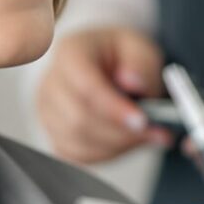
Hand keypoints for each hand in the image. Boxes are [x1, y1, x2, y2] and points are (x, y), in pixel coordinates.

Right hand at [35, 27, 173, 163]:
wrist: (114, 67)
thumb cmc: (124, 57)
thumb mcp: (141, 49)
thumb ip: (141, 63)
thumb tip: (133, 81)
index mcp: (71, 52)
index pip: (84, 85)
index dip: (113, 107)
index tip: (142, 120)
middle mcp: (52, 81)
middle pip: (78, 118)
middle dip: (120, 131)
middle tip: (154, 132)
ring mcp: (48, 110)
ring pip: (78, 141)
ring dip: (117, 144)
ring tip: (146, 135)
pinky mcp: (54, 133)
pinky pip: (78, 155)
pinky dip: (107, 153)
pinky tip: (126, 139)